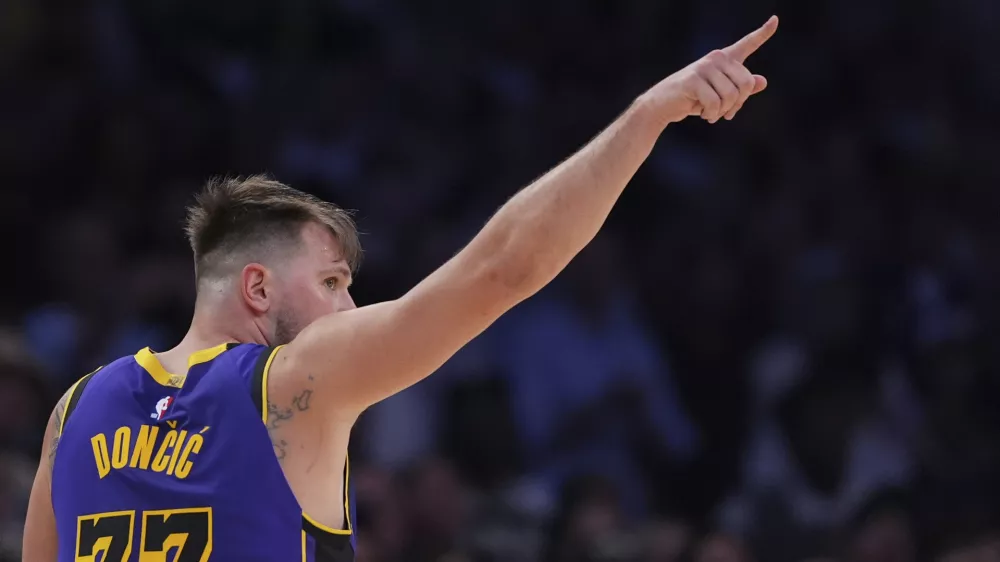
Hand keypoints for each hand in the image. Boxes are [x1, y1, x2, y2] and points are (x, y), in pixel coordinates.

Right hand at [642, 16, 777, 125]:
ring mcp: (704, 67)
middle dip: (738, 104)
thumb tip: (762, 81)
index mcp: (725, 59)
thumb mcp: (720, 96)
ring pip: (731, 95)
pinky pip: (715, 102)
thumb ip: (741, 89)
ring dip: (723, 111)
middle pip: (746, 83)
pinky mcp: (693, 79)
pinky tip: (704, 115)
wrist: (663, 106)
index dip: (763, 33)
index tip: (776, 20)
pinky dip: (712, 114)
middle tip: (727, 114)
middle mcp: (716, 58)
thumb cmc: (693, 100)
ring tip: (712, 114)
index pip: (747, 44)